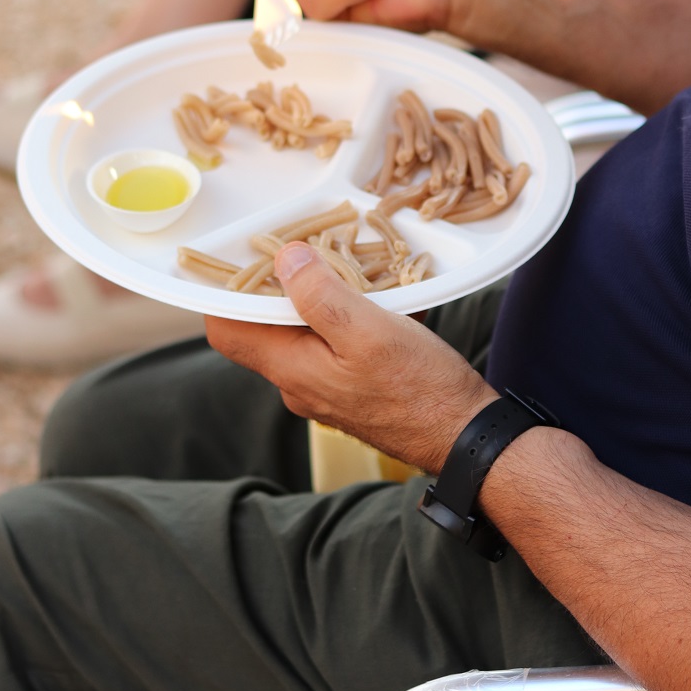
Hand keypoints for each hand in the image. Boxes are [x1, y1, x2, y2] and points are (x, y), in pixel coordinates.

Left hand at [205, 242, 493, 473]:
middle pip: (266, 327)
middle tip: (319, 253)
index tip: (250, 256)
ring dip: (328, 301)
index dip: (225, 291)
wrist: (465, 437)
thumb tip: (284, 260)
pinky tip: (390, 307)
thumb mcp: (368, 330)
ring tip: (365, 278)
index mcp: (291, 368)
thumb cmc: (420, 386)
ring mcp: (326, 391)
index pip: (226, 330)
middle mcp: (299, 384)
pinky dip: (353, 321)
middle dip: (287, 286)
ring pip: (306, 334)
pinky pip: (336, 348)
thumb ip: (319, 295)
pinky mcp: (353, 392)